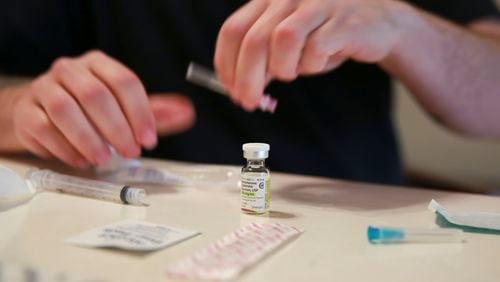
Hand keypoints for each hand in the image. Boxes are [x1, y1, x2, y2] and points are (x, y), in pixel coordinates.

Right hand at [11, 50, 194, 167]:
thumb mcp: (124, 107)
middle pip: (95, 94)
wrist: (42, 110)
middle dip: (117, 128)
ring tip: (104, 159)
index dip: (140, 112)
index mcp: (98, 64)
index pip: (124, 81)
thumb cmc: (89, 109)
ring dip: (89, 138)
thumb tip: (187, 112)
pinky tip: (82, 160)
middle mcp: (69, 70)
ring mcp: (44, 89)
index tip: (149, 139)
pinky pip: (44, 128)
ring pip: (65, 110)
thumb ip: (154, 112)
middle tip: (130, 151)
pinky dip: (65, 148)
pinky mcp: (27, 112)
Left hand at [214, 0, 403, 110]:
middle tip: (249, 101)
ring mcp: (318, 3)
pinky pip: (316, 49)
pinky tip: (318, 62)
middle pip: (254, 39)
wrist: (378, 24)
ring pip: (283, 39)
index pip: (233, 30)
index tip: (229, 88)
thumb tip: (240, 89)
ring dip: (282, 68)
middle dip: (246, 78)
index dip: (226, 63)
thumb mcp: (288, 45)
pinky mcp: (343, 20)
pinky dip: (311, 65)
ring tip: (292, 72)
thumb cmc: (326, 35)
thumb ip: (262, 60)